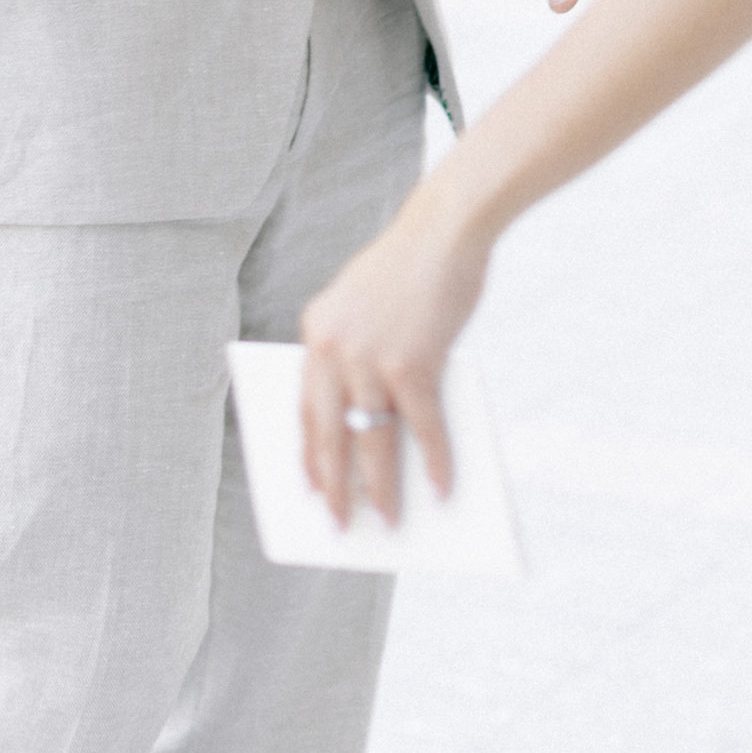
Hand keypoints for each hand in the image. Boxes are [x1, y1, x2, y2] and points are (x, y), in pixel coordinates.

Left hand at [300, 186, 489, 526]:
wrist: (447, 227)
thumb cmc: (412, 268)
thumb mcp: (364, 306)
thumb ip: (359, 358)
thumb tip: (375, 430)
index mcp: (316, 331)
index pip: (304, 408)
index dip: (308, 454)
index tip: (310, 490)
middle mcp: (333, 347)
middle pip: (330, 435)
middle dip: (334, 487)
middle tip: (339, 525)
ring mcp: (371, 357)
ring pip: (372, 442)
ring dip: (380, 489)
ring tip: (388, 521)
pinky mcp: (413, 363)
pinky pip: (422, 428)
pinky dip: (436, 462)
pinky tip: (444, 487)